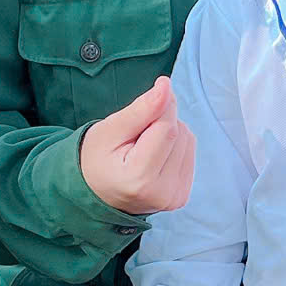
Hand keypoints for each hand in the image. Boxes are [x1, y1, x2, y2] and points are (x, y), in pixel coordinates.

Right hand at [80, 76, 195, 216]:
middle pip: (180, 134)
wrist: (96, 193)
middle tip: (136, 134)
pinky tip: (153, 156)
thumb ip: (140, 110)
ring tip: (143, 146)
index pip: (167, 128)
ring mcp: (174, 197)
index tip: (158, 88)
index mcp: (139, 178)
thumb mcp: (109, 130)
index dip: (164, 104)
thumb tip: (167, 87)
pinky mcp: (181, 196)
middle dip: (162, 122)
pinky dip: (174, 147)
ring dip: (169, 133)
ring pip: (188, 141)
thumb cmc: (97, 160)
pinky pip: (190, 154)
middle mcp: (161, 193)